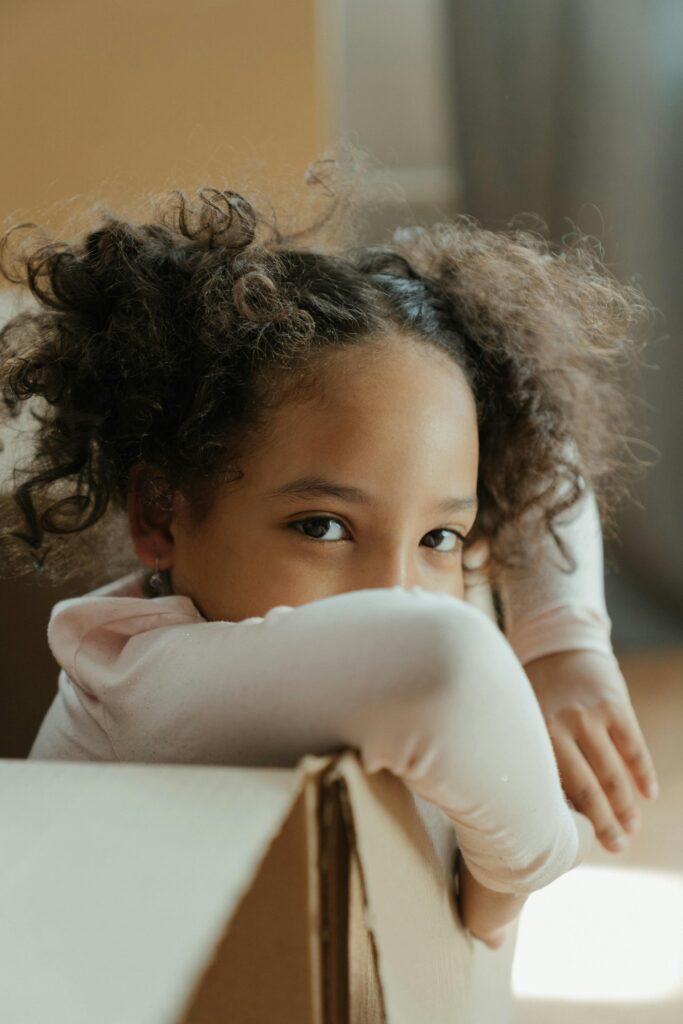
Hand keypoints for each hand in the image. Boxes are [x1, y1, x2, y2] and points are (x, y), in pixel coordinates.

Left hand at [523, 649, 659, 852]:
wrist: (556, 645)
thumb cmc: (534, 695)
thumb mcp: (524, 723)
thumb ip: (535, 758)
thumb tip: (551, 813)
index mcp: (531, 737)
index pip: (551, 790)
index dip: (567, 822)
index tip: (576, 848)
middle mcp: (558, 727)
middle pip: (585, 788)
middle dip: (602, 823)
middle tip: (616, 847)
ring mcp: (588, 715)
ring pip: (611, 773)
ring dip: (624, 806)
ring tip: (630, 829)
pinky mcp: (613, 704)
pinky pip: (632, 747)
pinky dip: (642, 773)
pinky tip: (647, 794)